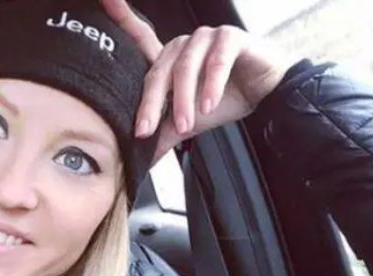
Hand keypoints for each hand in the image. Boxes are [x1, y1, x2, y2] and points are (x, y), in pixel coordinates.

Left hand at [101, 0, 289, 162]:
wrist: (267, 96)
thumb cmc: (225, 100)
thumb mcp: (188, 123)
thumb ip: (163, 137)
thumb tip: (139, 162)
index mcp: (169, 58)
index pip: (140, 38)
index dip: (122, 17)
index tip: (105, 1)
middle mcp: (183, 44)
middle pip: (158, 71)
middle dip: (150, 104)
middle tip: (146, 131)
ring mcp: (206, 37)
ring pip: (186, 67)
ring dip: (183, 100)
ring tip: (185, 125)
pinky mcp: (231, 37)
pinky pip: (217, 60)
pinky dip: (212, 85)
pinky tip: (210, 105)